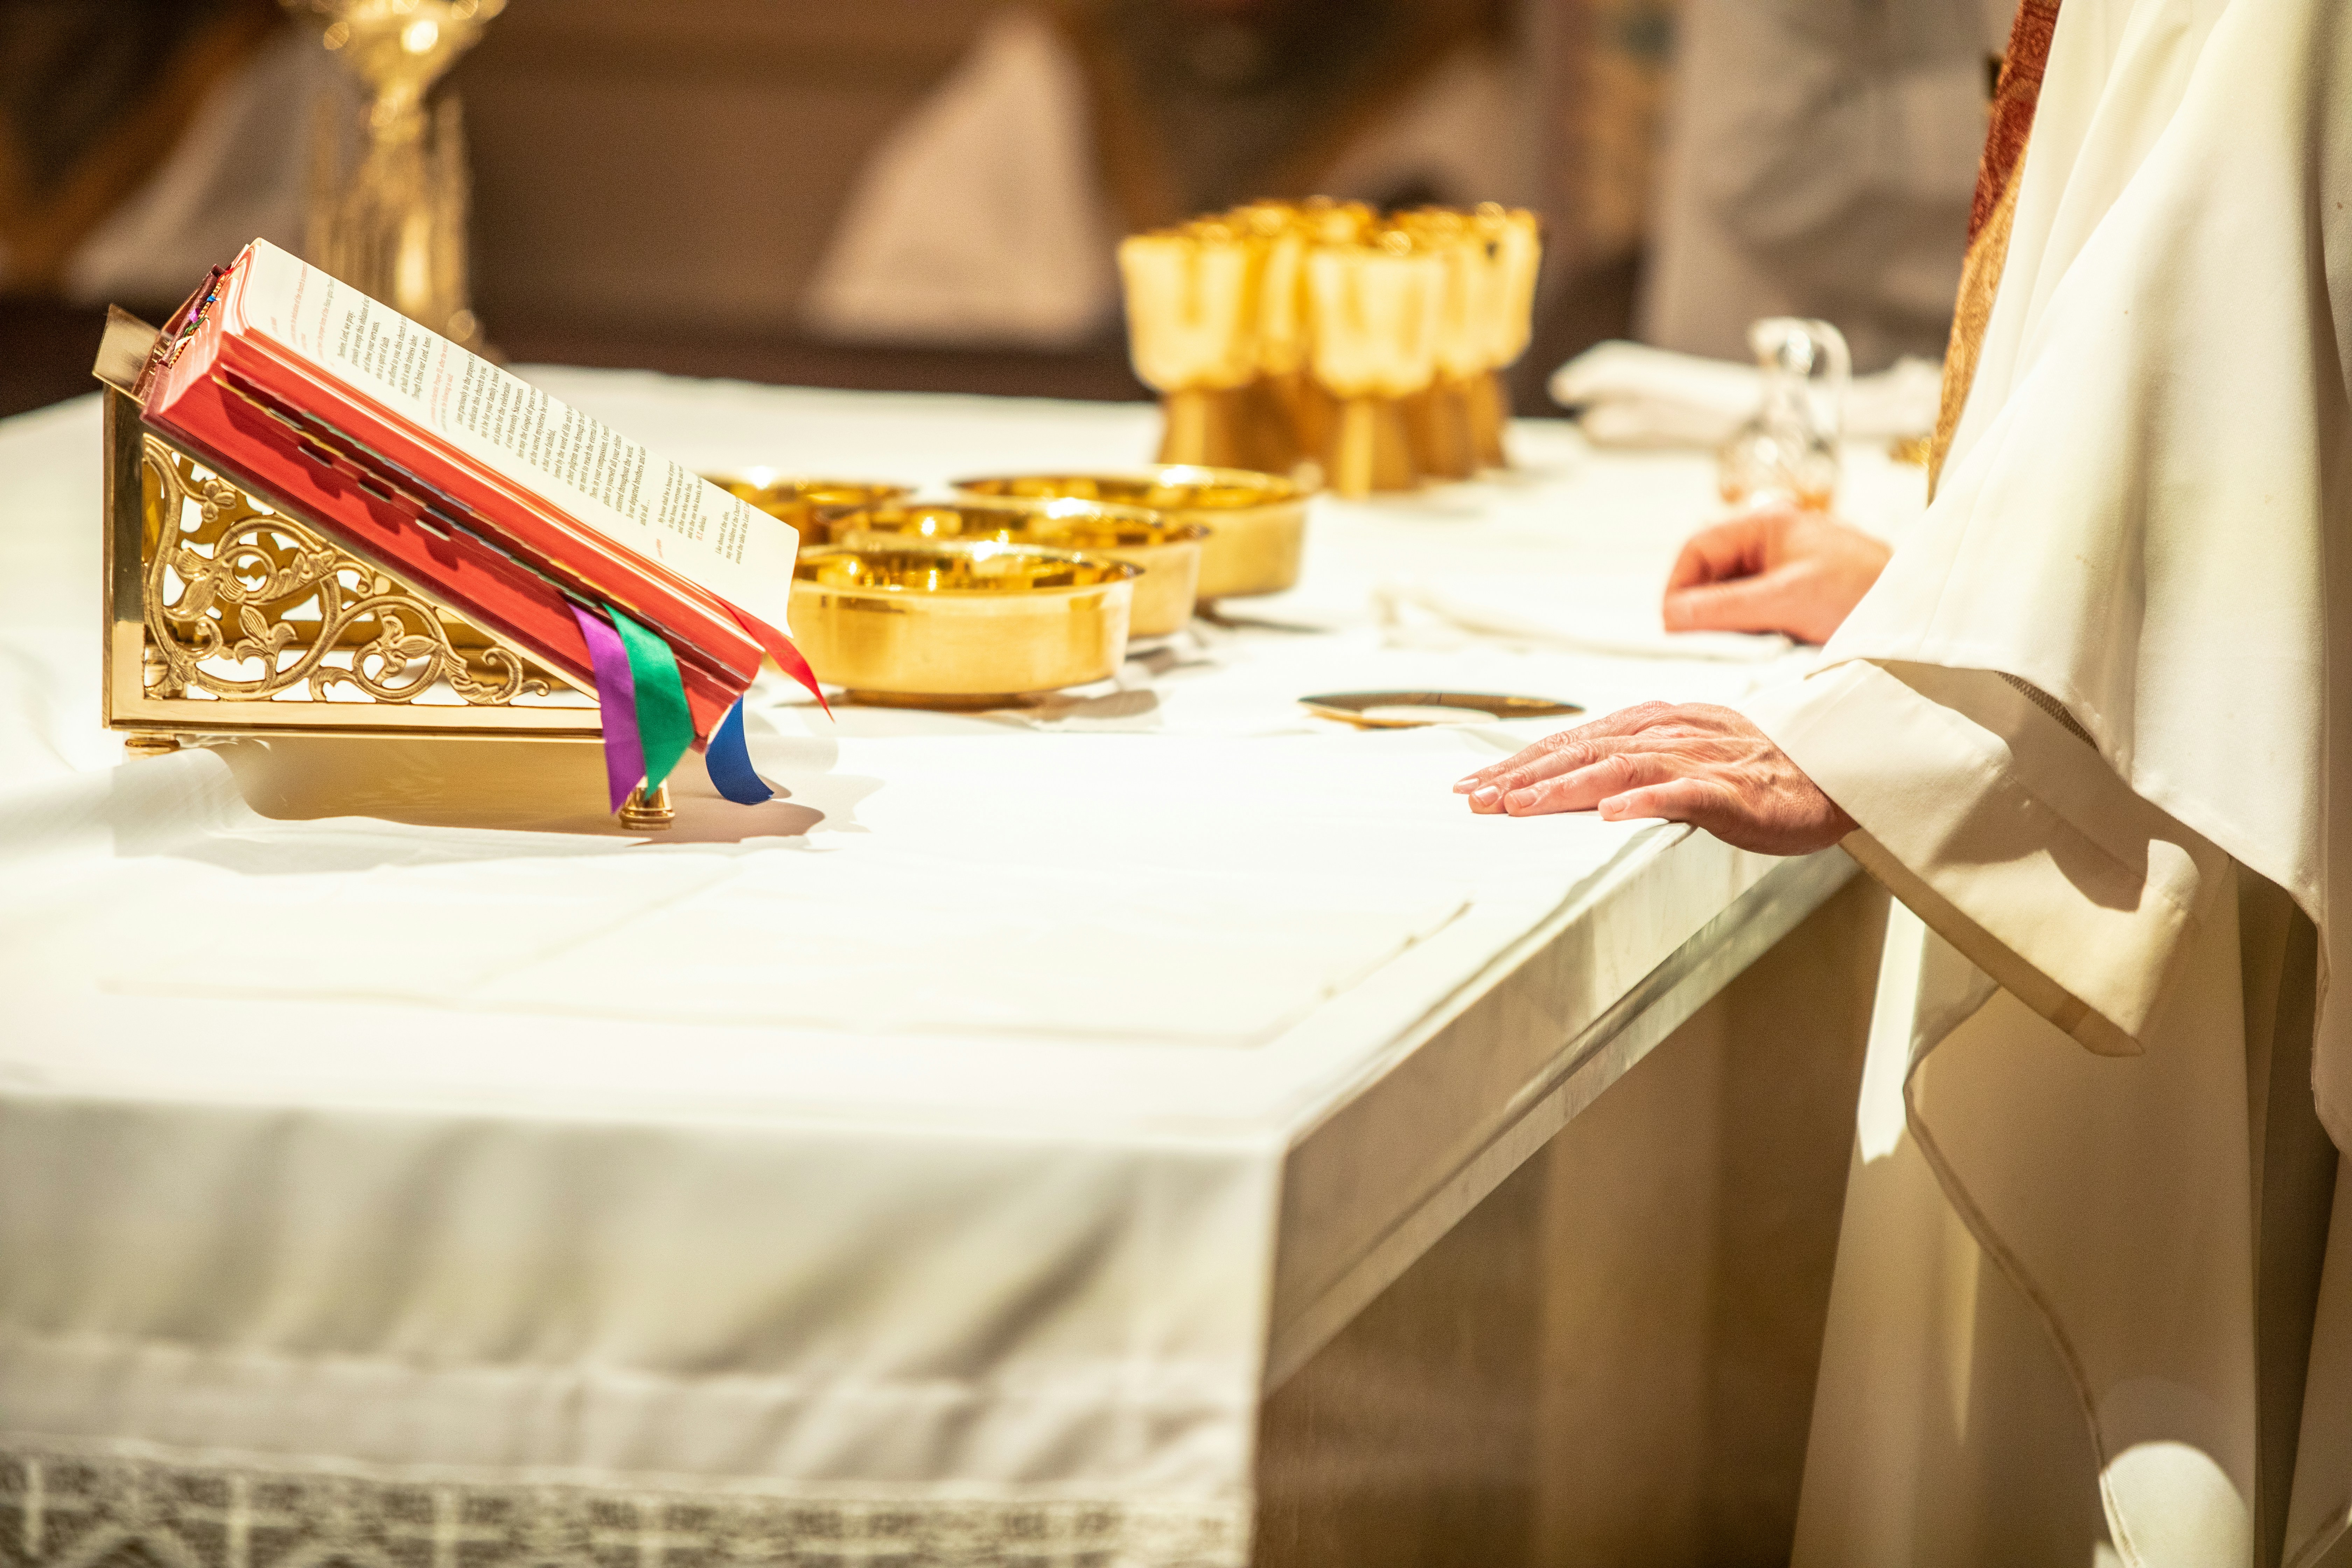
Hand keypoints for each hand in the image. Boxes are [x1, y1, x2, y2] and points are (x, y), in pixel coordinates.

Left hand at [1450, 701, 1856, 855]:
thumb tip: (1577, 783)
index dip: (1521, 762)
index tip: (1475, 784)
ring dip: (1565, 787)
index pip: (1574, 742)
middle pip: (1582, 751)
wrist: (1834, 769)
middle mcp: (1669, 734)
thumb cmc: (1758, 769)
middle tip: (1474, 798)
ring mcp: (1700, 760)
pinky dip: (1646, 801)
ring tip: (1520, 805)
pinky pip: (1684, 793)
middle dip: (1523, 774)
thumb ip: (1633, 761)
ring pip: (1620, 768)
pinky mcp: (1732, 791)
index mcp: (1654, 725)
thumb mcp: (1683, 755)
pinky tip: (1613, 814)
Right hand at [1662, 505, 1890, 644]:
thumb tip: (1672, 617)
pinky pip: (1751, 617)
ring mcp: (1780, 574)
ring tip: (1724, 651)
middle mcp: (1769, 546)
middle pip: (1709, 576)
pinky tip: (1749, 653)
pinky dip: (1744, 635)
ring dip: (1722, 625)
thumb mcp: (1789, 597)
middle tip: (1693, 643)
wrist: (1917, 611)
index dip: (1678, 586)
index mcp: (1766, 525)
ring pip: (1728, 600)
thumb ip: (1727, 606)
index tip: (1672, 623)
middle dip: (1698, 609)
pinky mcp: (1792, 602)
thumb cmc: (1863, 590)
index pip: (1698, 550)